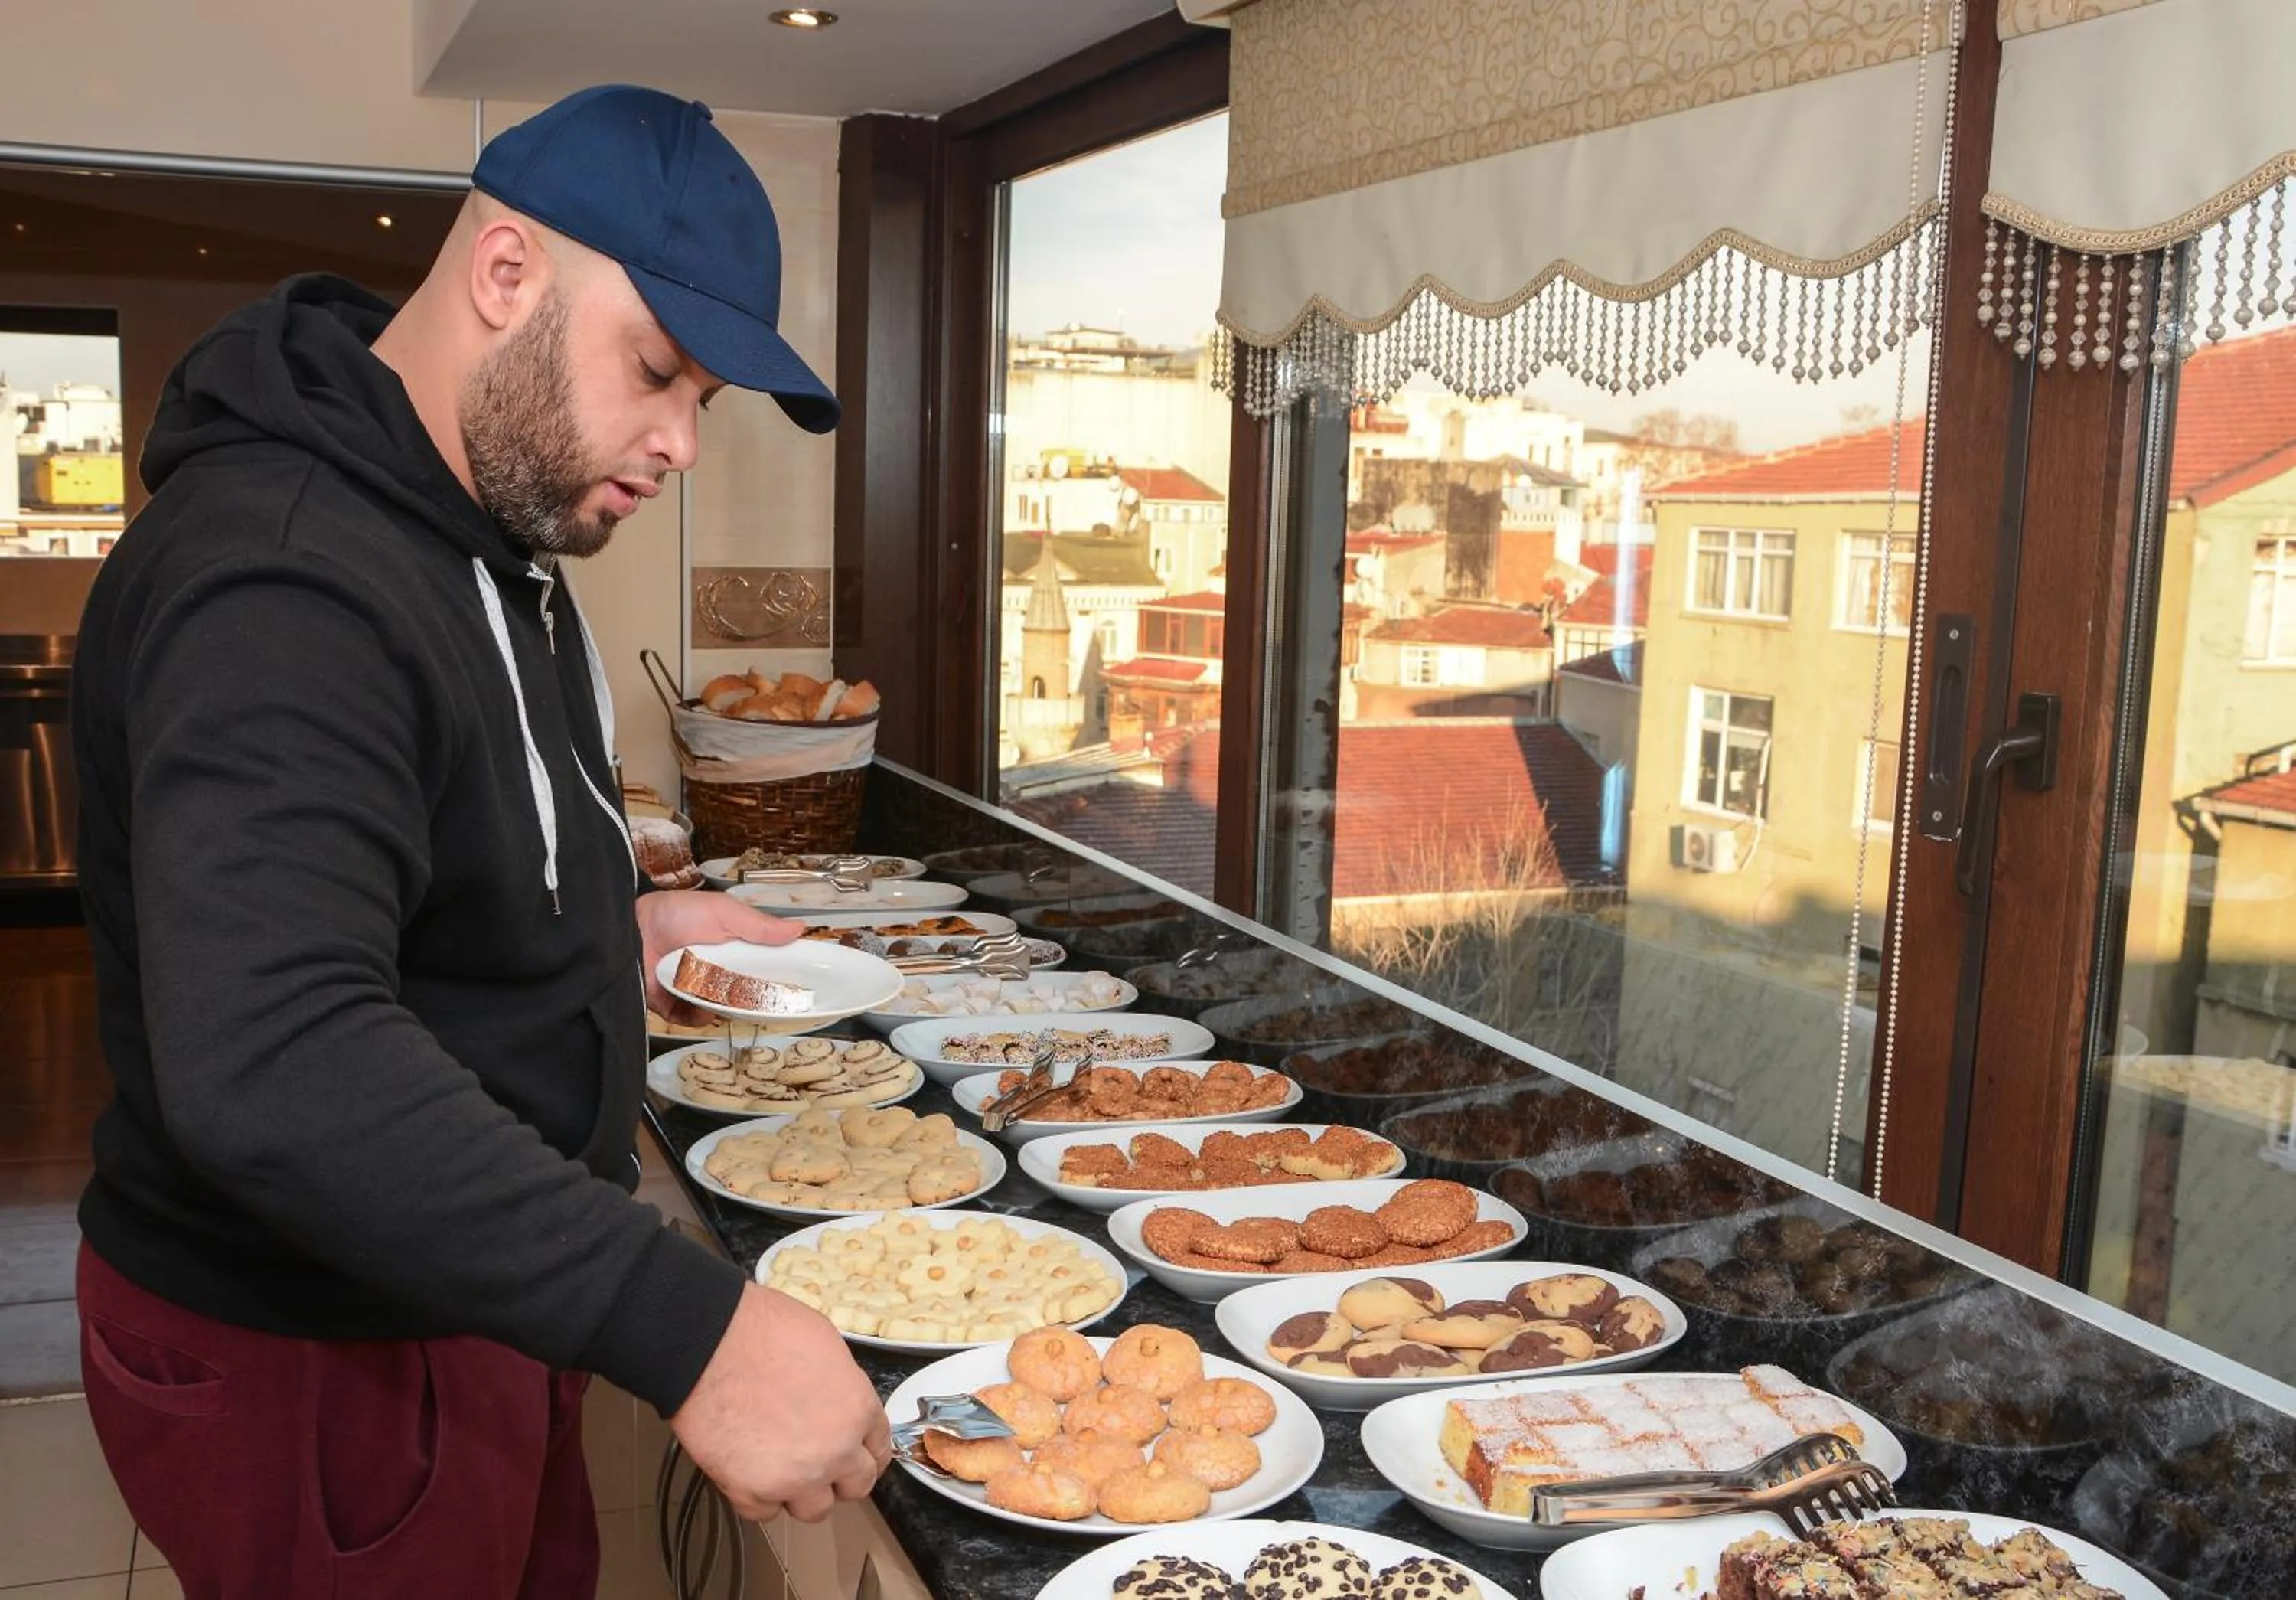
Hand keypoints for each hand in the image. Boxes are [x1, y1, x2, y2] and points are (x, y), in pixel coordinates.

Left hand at [636, 890, 803, 1024]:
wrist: (631, 930)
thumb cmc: (676, 914)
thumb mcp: (724, 913)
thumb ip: (760, 925)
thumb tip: (799, 929)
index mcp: (736, 950)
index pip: (766, 967)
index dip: (780, 976)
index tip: (797, 982)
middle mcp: (720, 973)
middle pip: (749, 994)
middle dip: (753, 994)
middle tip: (750, 985)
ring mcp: (699, 992)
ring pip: (726, 1010)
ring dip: (724, 1002)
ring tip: (713, 985)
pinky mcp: (679, 1008)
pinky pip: (698, 1020)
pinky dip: (698, 1013)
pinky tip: (694, 998)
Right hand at [671, 1283, 890, 1521]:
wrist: (707, 1343)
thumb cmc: (762, 1330)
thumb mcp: (826, 1345)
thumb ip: (842, 1386)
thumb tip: (838, 1402)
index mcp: (857, 1410)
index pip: (879, 1450)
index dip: (866, 1452)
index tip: (857, 1455)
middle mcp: (834, 1451)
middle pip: (855, 1487)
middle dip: (841, 1476)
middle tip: (820, 1462)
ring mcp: (794, 1477)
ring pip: (814, 1509)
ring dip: (802, 1492)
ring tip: (782, 1467)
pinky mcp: (751, 1492)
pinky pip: (765, 1512)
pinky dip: (759, 1497)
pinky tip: (750, 1469)